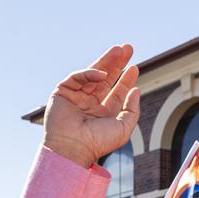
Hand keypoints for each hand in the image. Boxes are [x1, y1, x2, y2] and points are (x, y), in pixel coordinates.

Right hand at [43, 44, 140, 168]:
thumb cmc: (97, 142)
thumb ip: (132, 109)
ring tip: (119, 49)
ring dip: (106, 61)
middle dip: (116, 63)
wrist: (72, 147)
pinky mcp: (63, 92)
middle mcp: (90, 105)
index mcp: (103, 114)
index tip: (135, 68)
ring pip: (92, 74)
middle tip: (128, 48)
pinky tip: (101, 73)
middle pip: (105, 79)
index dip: (126, 79)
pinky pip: (77, 77)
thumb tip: (136, 90)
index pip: (116, 92)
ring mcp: (76, 97)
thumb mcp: (124, 127)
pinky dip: (89, 73)